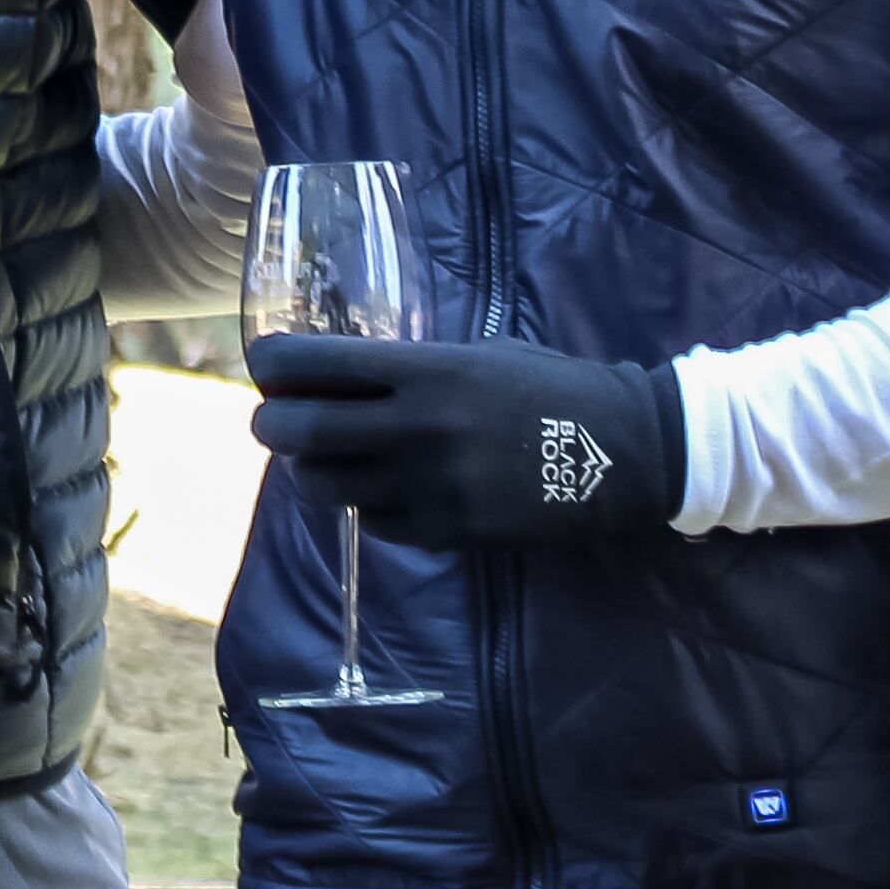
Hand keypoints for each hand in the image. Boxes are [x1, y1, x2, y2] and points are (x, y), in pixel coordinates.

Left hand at [246, 335, 680, 550]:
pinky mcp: (447, 532)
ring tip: (324, 457)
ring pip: (326, 486)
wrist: (625, 452)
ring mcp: (429, 486)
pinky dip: (368, 505)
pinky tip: (386, 488)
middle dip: (271, 423)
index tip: (265, 365)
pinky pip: (376, 522)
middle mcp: (417, 428)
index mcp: (427, 370)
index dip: (273, 365)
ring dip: (312, 470)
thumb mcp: (479, 356)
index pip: (313, 365)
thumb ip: (411, 368)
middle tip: (273, 419)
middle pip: (299, 431)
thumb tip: (340, 374)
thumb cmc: (552, 387)